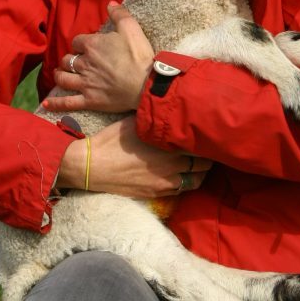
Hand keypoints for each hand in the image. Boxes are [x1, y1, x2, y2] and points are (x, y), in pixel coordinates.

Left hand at [46, 4, 153, 114]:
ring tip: (59, 74)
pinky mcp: (89, 100)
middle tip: (73, 62)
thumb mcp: (132, 29)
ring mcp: (85, 83)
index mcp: (92, 45)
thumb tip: (110, 3)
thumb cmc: (140, 56)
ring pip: (63, 78)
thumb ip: (119, 14)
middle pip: (67, 60)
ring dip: (59, 75)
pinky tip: (46, 104)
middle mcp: (84, 64)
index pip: (77, 41)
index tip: (86, 46)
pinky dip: (55, 103)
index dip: (80, 43)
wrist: (146, 84)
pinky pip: (67, 103)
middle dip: (68, 60)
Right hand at [56, 117, 210, 197]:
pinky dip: (188, 182)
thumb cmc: (112, 140)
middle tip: (207, 148)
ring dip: (200, 171)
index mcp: (169, 145)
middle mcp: (172, 165)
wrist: (91, 166)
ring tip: (199, 163)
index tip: (207, 133)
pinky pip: (182, 190)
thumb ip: (155, 118)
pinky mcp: (157, 192)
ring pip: (196, 179)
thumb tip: (167, 108)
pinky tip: (186, 175)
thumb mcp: (135, 121)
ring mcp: (166, 182)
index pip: (200, 144)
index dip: (206, 139)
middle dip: (208, 156)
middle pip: (204, 163)